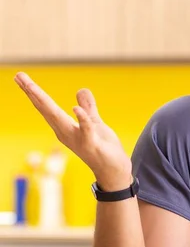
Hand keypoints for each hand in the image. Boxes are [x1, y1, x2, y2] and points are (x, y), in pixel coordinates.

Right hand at [14, 72, 131, 190]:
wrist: (114, 171)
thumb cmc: (103, 148)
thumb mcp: (94, 123)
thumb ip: (88, 108)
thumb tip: (81, 90)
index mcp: (64, 127)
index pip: (46, 107)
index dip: (34, 92)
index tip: (20, 76)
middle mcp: (66, 133)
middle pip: (46, 110)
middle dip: (33, 93)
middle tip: (19, 77)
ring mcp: (77, 139)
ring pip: (59, 119)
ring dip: (46, 103)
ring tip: (32, 88)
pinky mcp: (92, 145)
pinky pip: (86, 130)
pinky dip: (81, 120)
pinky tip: (75, 108)